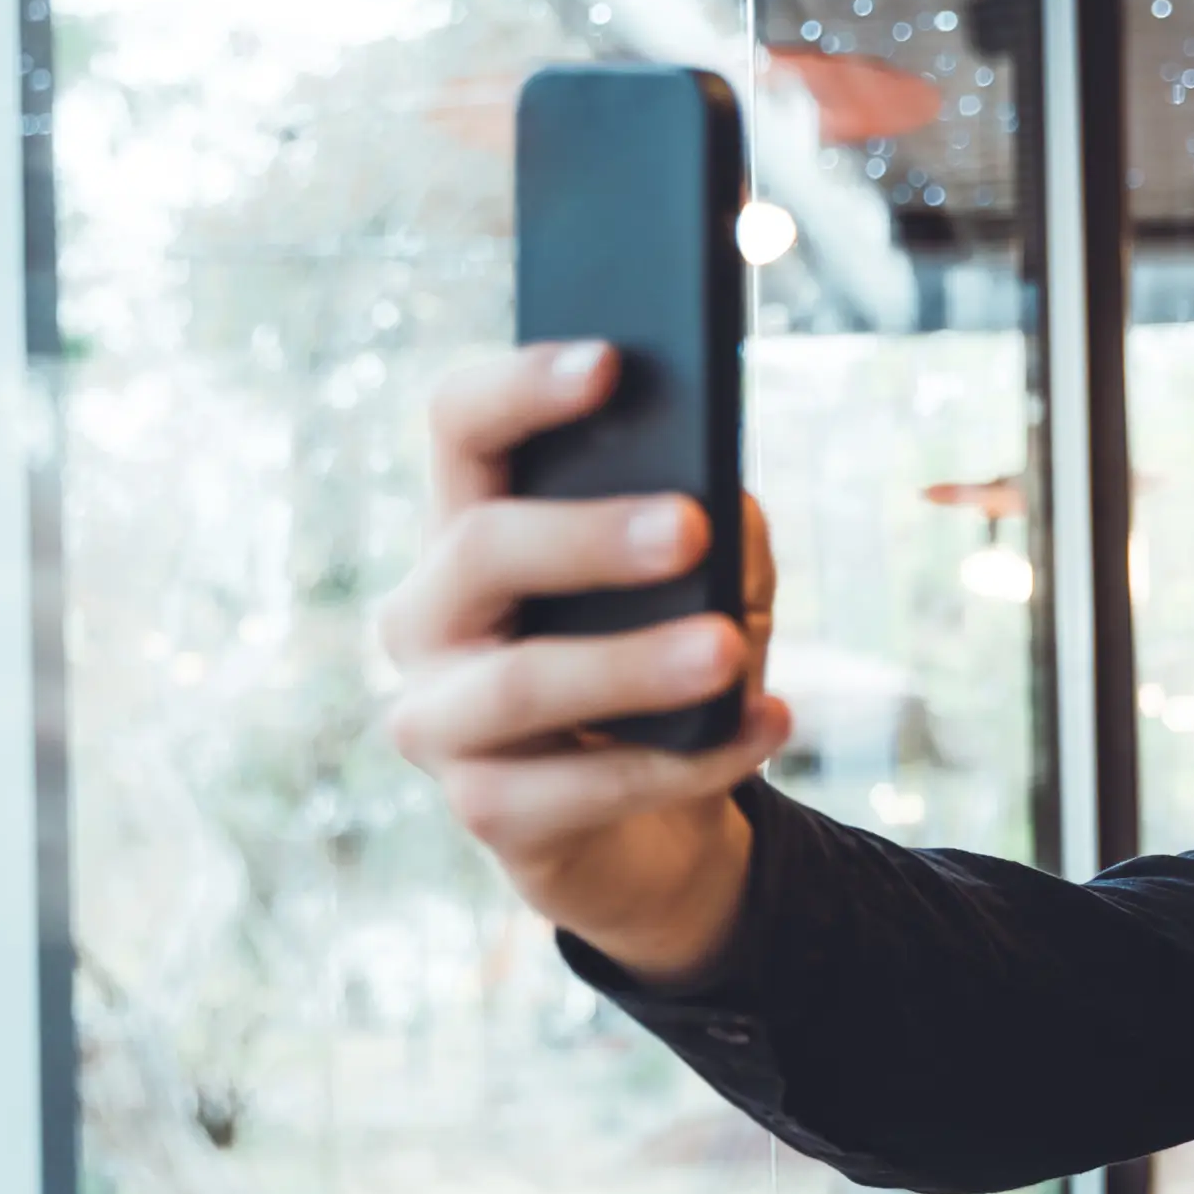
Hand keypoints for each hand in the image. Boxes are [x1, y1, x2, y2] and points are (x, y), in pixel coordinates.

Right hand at [377, 340, 792, 980]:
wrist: (654, 832)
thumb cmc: (669, 677)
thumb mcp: (711, 591)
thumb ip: (720, 537)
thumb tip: (729, 509)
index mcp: (468, 531)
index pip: (460, 428)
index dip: (521, 388)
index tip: (610, 362)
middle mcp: (427, 618)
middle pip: (478, 548)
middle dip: (587, 535)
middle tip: (690, 526)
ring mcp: (441, 722)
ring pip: (521, 681)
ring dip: (632, 664)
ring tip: (728, 649)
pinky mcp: (486, 813)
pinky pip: (585, 786)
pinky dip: (689, 759)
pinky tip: (766, 723)